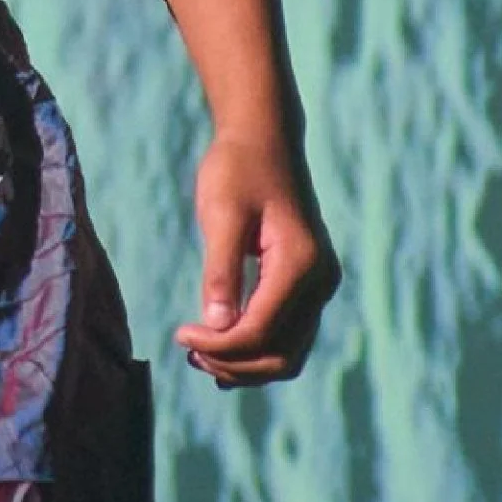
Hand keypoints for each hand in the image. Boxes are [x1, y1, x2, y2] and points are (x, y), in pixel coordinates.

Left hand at [174, 132, 339, 386]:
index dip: (220, 345)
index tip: (181, 336)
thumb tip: (215, 327)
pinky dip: (259, 347)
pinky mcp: (309, 283)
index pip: (261, 331)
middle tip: (190, 353)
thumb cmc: (237, 169)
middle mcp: (320, 282)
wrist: (264, 138)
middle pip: (281, 353)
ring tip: (201, 356)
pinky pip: (289, 332)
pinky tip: (223, 348)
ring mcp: (319, 284)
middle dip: (235, 362)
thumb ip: (221, 270)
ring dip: (247, 362)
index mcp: (301, 266)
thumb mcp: (222, 214)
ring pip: (289, 350)